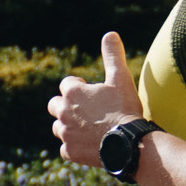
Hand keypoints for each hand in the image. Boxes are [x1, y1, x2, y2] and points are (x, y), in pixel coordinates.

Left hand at [49, 32, 140, 166]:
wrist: (129, 144)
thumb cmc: (124, 109)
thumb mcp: (120, 79)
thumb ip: (113, 56)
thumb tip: (110, 34)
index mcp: (72, 92)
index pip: (67, 84)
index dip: (80, 87)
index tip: (92, 93)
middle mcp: (63, 111)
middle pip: (55, 105)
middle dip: (66, 106)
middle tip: (86, 111)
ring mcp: (65, 133)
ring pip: (58, 127)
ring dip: (68, 126)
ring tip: (87, 128)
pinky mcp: (69, 152)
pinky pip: (65, 148)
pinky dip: (73, 147)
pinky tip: (87, 145)